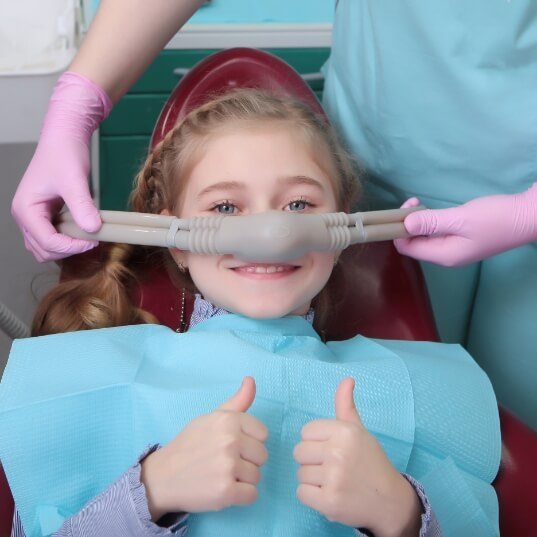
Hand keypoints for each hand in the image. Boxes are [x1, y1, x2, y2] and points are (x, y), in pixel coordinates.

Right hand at [11, 72, 111, 261]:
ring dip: (67, 248)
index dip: (72, 246)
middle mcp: (25, 216)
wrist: (65, 138)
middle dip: (68, 249)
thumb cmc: (65, 154)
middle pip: (43, 250)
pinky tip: (84, 230)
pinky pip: (53, 238)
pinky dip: (68, 240)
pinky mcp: (45, 215)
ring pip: (46, 248)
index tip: (94, 241)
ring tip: (88, 236)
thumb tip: (93, 229)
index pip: (46, 242)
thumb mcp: (75, 181)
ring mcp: (34, 217)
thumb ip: (82, 206)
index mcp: (25, 209)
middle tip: (93, 240)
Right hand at [140, 377, 268, 520]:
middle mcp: (230, 440)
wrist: (162, 476)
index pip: (263, 434)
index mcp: (228, 420)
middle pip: (263, 456)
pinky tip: (223, 489)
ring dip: (243, 480)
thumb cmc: (190, 444)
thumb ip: (237, 401)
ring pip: (257, 476)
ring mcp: (228, 467)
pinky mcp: (226, 492)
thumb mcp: (211, 417)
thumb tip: (251, 379)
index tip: (233, 446)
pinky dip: (241, 497)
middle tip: (225, 462)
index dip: (249, 442)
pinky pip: (252, 495)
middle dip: (248, 461)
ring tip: (221, 475)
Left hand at [294, 378, 420, 536]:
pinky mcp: (329, 502)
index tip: (332, 449)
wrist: (390, 500)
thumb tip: (347, 379)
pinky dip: (312, 497)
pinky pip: (301, 493)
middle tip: (332, 467)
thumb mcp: (359, 430)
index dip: (316, 442)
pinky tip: (329, 495)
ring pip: (300, 474)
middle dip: (312, 461)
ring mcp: (333, 478)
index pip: (306, 432)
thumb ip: (346, 405)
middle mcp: (338, 452)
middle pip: (299, 452)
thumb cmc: (370, 461)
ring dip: (313, 480)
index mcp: (344, 431)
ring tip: (333, 481)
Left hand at [394, 184, 536, 266]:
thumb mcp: (461, 218)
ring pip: (425, 238)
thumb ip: (431, 222)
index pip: (407, 249)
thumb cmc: (496, 218)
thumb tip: (404, 224)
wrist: (530, 217)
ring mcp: (455, 250)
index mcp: (444, 255)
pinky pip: (437, 235)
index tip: (405, 209)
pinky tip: (433, 211)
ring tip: (421, 203)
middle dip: (407, 225)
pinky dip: (430, 223)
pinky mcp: (462, 241)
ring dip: (418, 222)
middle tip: (414, 202)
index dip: (399, 231)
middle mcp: (446, 257)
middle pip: (414, 244)